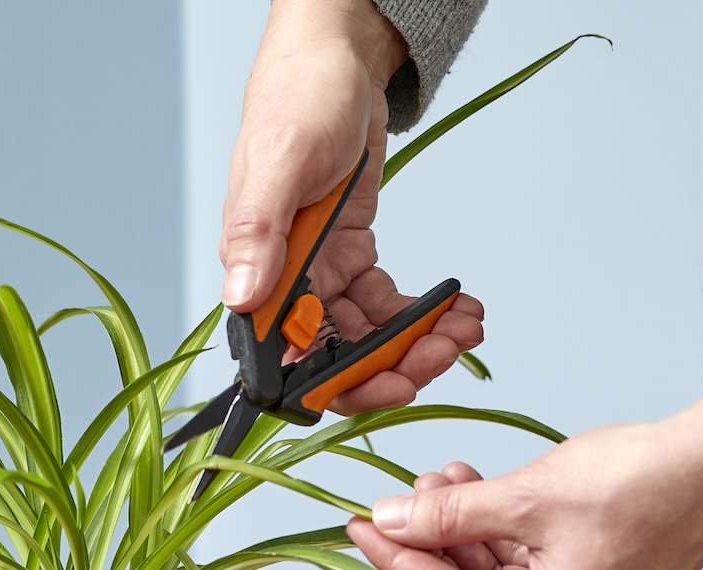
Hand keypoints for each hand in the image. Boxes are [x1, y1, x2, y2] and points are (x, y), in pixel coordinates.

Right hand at [220, 0, 484, 413]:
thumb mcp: (281, 159)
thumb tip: (240, 296)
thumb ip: (257, 231)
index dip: (339, 379)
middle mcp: (285, 277)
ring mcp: (319, 267)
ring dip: (415, 340)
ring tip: (462, 327)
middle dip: (391, 364)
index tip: (392, 381)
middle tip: (442, 354)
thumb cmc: (299, 94)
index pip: (290, 350)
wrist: (338, 54)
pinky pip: (384, 301)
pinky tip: (455, 307)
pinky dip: (420, 312)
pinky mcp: (349, 253)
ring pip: (365, 333)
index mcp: (257, 264)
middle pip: (334, 353)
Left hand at [348, 344, 702, 569]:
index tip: (362, 527)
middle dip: (434, 549)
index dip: (398, 559)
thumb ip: (449, 515)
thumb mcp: (524, 495)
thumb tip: (391, 521)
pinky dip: (498, 537)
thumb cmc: (642, 480)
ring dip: (465, 535)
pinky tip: (480, 492)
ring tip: (447, 481)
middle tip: (407, 500)